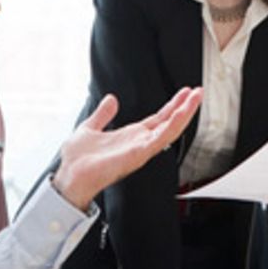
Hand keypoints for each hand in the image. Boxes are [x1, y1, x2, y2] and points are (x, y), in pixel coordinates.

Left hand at [54, 88, 202, 209]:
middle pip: (169, 123)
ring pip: (170, 130)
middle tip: (198, 91)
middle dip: (185, 107)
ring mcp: (140, 149)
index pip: (158, 119)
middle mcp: (139, 143)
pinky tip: (182, 114)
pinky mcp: (138, 154)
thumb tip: (111, 100)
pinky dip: (173, 125)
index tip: (184, 93)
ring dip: (184, 113)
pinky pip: (160, 139)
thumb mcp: (90, 128)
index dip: (172, 106)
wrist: (69, 177)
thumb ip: (102, 114)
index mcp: (130, 137)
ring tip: (196, 98)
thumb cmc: (77, 161)